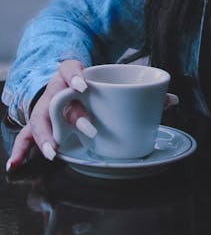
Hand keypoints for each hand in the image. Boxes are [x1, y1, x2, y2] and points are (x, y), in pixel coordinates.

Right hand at [6, 60, 180, 170]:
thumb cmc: (90, 87)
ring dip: (46, 137)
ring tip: (53, 151)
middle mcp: (55, 90)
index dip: (74, 74)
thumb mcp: (108, 84)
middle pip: (57, 99)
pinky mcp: (38, 125)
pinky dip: (22, 151)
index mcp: (72, 75)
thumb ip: (137, 92)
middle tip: (87, 127)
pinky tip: (16, 166)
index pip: (68, 67)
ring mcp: (44, 108)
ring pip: (39, 120)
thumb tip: (170, 99)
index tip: (83, 84)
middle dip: (71, 114)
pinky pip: (25, 138)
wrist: (63, 84)